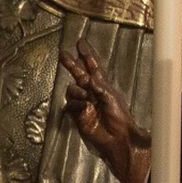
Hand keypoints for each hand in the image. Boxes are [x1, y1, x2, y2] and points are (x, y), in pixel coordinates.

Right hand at [60, 38, 149, 182]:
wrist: (116, 139)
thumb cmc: (120, 118)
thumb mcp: (112, 98)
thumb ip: (99, 87)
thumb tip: (88, 77)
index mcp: (104, 86)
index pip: (94, 67)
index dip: (87, 55)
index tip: (81, 43)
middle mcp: (92, 92)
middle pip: (79, 74)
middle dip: (71, 64)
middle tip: (62, 54)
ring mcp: (84, 103)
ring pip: (72, 90)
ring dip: (77, 90)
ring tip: (86, 96)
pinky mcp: (78, 115)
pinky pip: (70, 105)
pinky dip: (75, 105)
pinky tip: (82, 107)